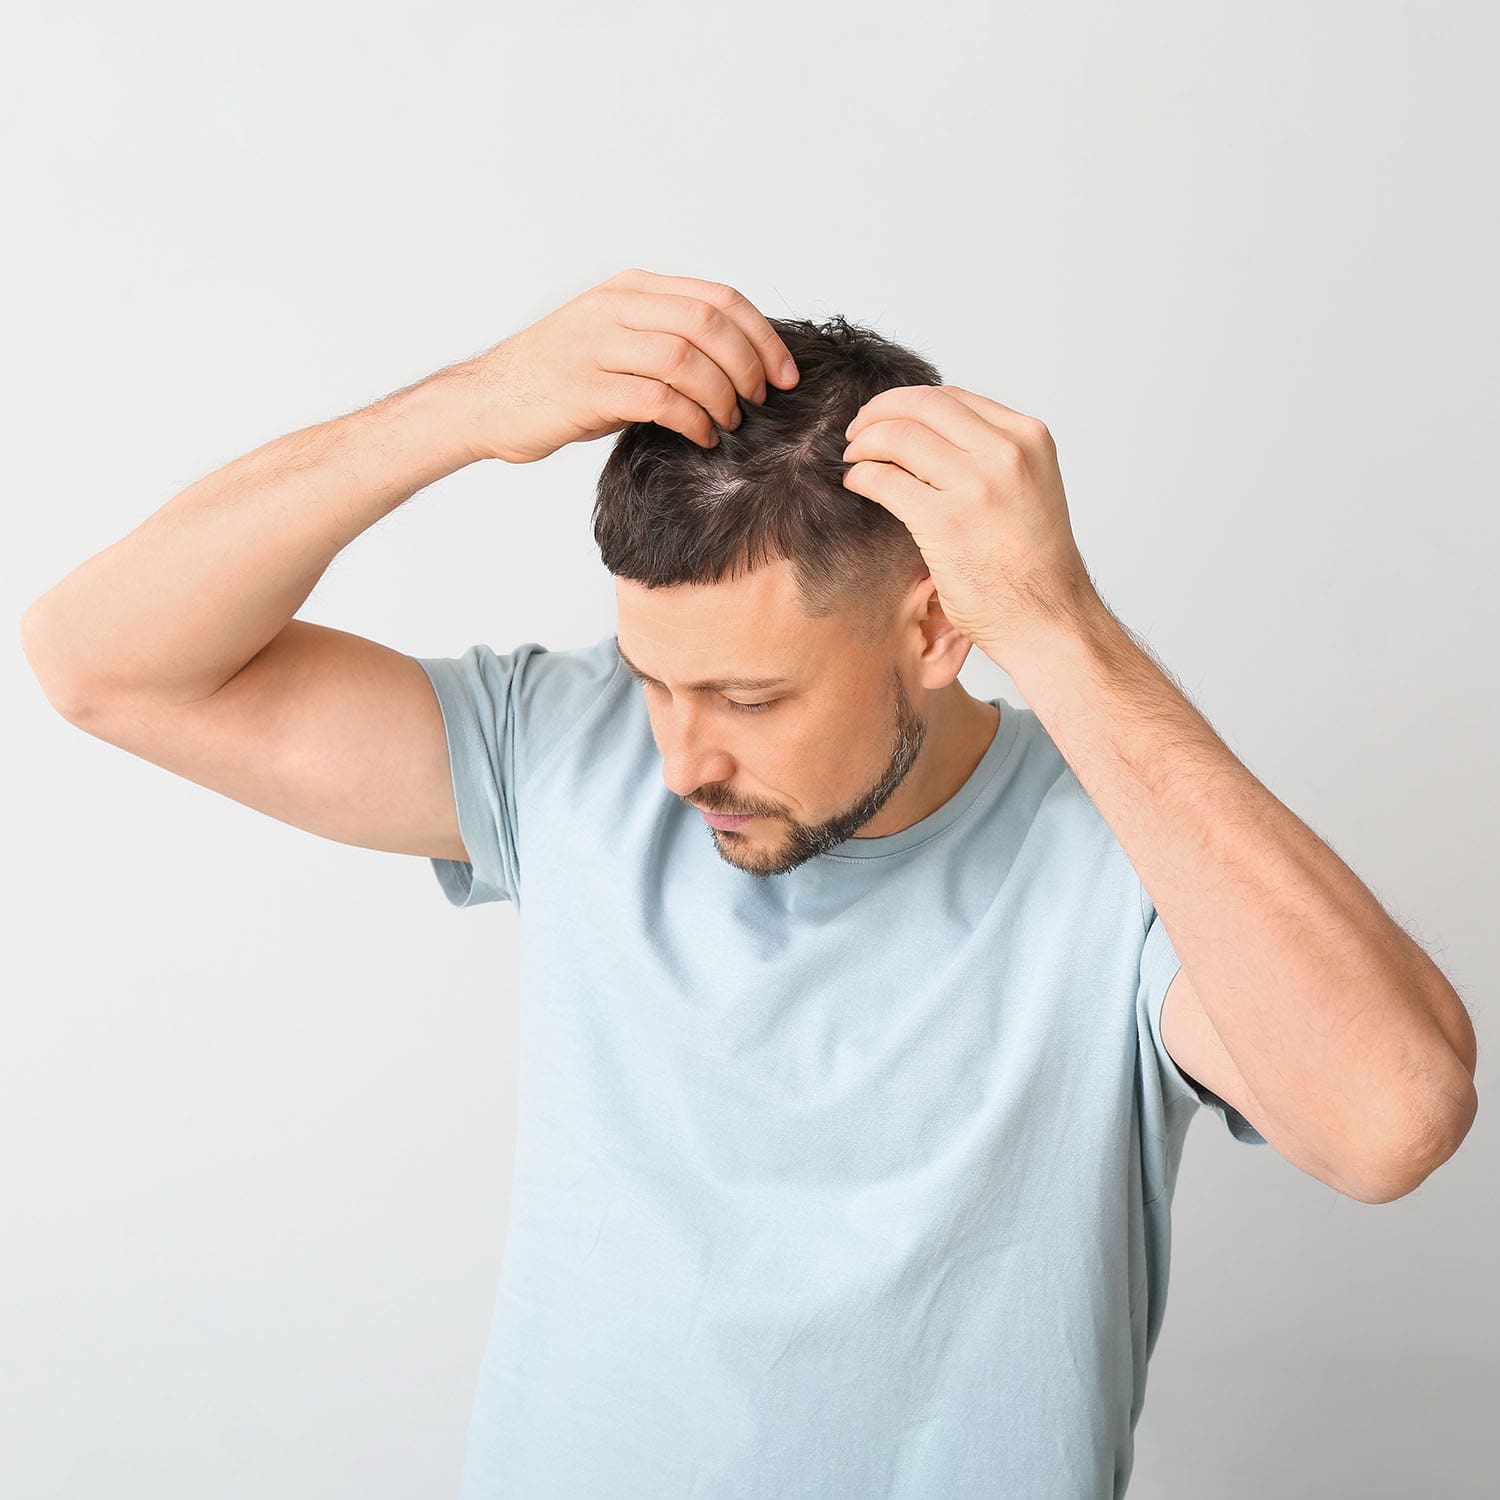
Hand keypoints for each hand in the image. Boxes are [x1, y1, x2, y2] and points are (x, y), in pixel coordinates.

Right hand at [453, 267, 799, 463]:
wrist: (487, 400)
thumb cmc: (559, 378)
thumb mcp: (615, 338)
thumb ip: (665, 336)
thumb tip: (738, 363)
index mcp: (631, 289)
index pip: (718, 298)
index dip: (762, 336)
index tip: (785, 374)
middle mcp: (615, 308)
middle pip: (708, 324)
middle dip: (748, 366)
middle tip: (759, 400)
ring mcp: (596, 346)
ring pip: (686, 359)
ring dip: (721, 395)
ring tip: (728, 422)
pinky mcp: (584, 389)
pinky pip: (658, 399)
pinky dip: (691, 420)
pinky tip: (700, 436)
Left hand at [840, 384, 1100, 665]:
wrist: (1048, 617)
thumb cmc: (1034, 564)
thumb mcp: (1028, 487)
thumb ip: (990, 455)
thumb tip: (929, 435)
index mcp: (1028, 438)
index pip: (951, 397)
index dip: (907, 402)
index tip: (885, 418)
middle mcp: (1007, 453)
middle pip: (921, 405)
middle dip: (878, 412)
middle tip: (857, 432)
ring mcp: (978, 486)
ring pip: (899, 435)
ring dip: (864, 443)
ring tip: (853, 459)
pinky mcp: (945, 522)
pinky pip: (885, 480)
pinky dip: (861, 476)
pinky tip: (857, 484)